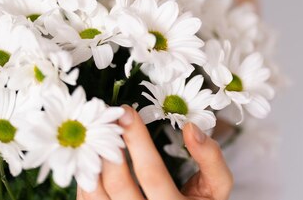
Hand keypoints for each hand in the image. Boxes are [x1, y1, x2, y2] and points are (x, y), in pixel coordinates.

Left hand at [78, 105, 233, 199]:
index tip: (126, 111)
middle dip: (109, 148)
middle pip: (118, 185)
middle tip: (104, 121)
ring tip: (94, 137)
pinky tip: (91, 160)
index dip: (137, 140)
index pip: (151, 173)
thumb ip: (210, 158)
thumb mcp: (217, 186)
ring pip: (96, 196)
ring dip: (91, 164)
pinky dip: (85, 180)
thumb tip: (190, 128)